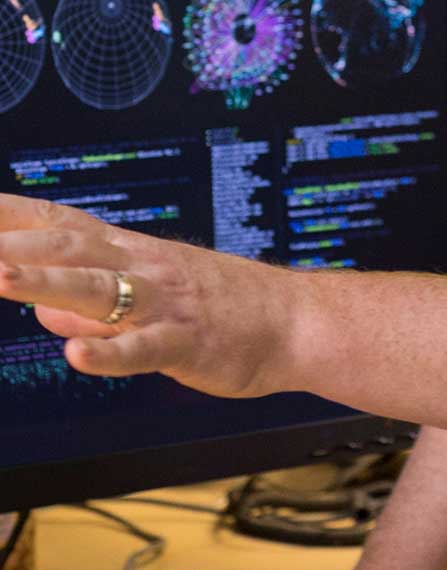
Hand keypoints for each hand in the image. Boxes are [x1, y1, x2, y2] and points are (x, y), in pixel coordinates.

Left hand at [0, 193, 298, 396]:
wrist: (294, 320)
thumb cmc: (222, 308)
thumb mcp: (153, 299)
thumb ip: (96, 304)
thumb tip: (43, 312)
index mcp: (133, 251)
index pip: (62, 222)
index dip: (14, 213)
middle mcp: (145, 267)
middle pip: (73, 247)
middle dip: (17, 243)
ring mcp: (166, 303)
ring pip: (101, 290)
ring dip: (49, 282)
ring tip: (2, 277)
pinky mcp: (188, 343)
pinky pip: (144, 349)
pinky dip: (109, 352)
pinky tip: (76, 356)